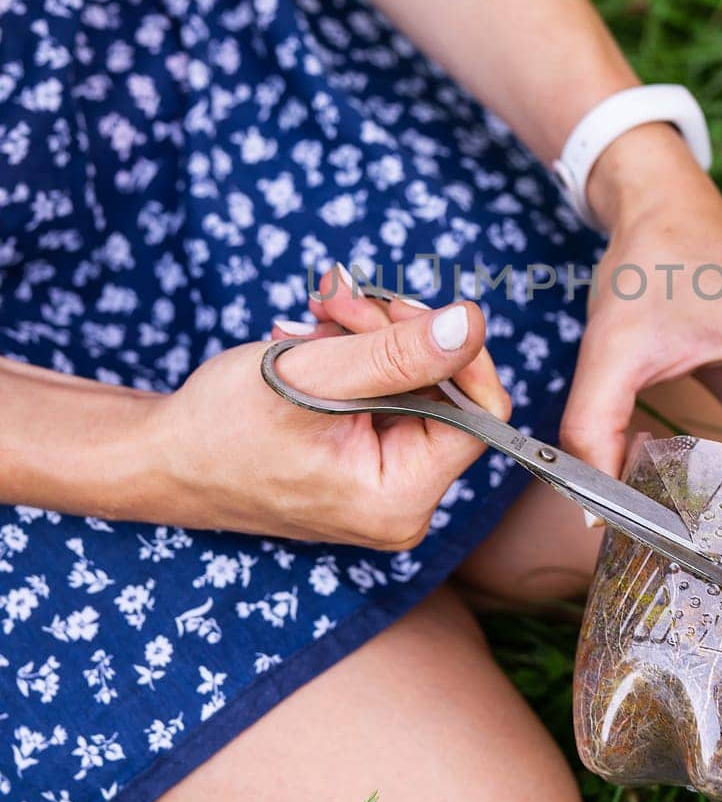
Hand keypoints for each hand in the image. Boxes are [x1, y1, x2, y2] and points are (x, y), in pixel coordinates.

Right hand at [156, 280, 504, 550]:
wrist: (161, 458)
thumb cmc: (222, 426)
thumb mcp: (312, 376)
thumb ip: (398, 352)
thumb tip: (475, 324)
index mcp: (400, 497)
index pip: (480, 412)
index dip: (454, 350)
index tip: (398, 307)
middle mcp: (403, 502)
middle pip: (446, 391)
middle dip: (395, 332)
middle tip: (337, 299)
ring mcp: (385, 484)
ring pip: (415, 383)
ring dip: (371, 336)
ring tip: (317, 316)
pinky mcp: (366, 463)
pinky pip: (388, 394)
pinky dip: (357, 356)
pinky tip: (315, 342)